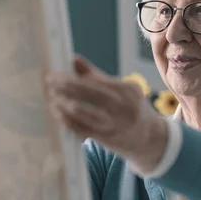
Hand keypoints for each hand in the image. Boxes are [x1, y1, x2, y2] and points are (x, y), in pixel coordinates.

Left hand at [46, 55, 167, 173]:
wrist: (150, 139)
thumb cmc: (133, 108)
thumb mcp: (124, 89)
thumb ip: (98, 76)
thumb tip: (74, 59)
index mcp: (128, 90)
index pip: (96, 81)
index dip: (73, 77)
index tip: (56, 74)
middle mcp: (123, 107)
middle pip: (88, 94)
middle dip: (65, 86)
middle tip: (50, 81)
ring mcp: (114, 124)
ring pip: (82, 113)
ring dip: (63, 103)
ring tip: (52, 97)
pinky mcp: (106, 139)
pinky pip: (81, 129)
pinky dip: (66, 120)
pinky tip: (58, 113)